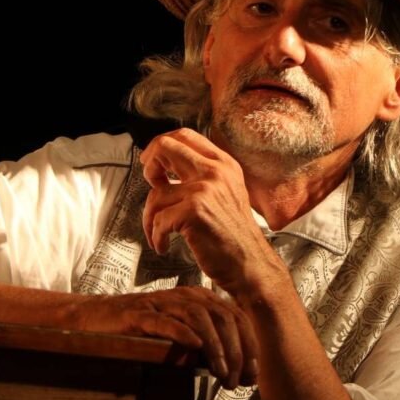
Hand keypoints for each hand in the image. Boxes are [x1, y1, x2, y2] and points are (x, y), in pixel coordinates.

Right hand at [80, 285, 258, 388]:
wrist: (98, 320)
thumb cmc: (143, 331)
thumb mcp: (183, 335)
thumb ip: (209, 347)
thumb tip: (241, 373)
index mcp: (199, 299)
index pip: (236, 317)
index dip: (249, 346)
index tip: (253, 375)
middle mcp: (184, 296)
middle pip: (222, 316)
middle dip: (236, 350)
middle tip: (237, 380)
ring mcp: (161, 303)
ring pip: (198, 317)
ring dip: (215, 347)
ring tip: (221, 371)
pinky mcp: (139, 314)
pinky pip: (164, 321)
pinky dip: (182, 333)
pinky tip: (195, 348)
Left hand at [140, 129, 284, 296]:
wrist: (250, 264)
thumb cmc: (235, 236)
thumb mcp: (227, 194)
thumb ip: (203, 176)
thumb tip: (165, 167)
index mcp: (224, 164)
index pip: (185, 135)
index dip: (161, 145)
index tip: (152, 161)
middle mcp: (216, 172)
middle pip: (165, 148)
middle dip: (149, 166)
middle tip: (149, 182)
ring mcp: (205, 190)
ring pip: (155, 194)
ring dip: (149, 218)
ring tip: (158, 233)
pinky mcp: (194, 212)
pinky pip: (158, 220)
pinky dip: (156, 237)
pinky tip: (164, 246)